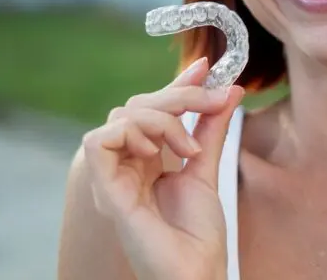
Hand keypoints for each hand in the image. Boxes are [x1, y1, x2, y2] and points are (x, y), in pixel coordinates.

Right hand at [82, 57, 244, 279]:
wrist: (197, 271)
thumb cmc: (199, 233)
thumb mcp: (207, 167)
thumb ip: (212, 129)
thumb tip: (229, 90)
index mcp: (147, 160)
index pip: (153, 109)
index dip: (176, 85)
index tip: (206, 67)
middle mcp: (127, 164)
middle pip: (138, 105)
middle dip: (180, 96)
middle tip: (214, 102)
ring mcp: (113, 177)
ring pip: (121, 116)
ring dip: (162, 119)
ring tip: (188, 149)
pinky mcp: (106, 190)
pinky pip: (97, 141)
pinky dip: (130, 134)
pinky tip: (157, 153)